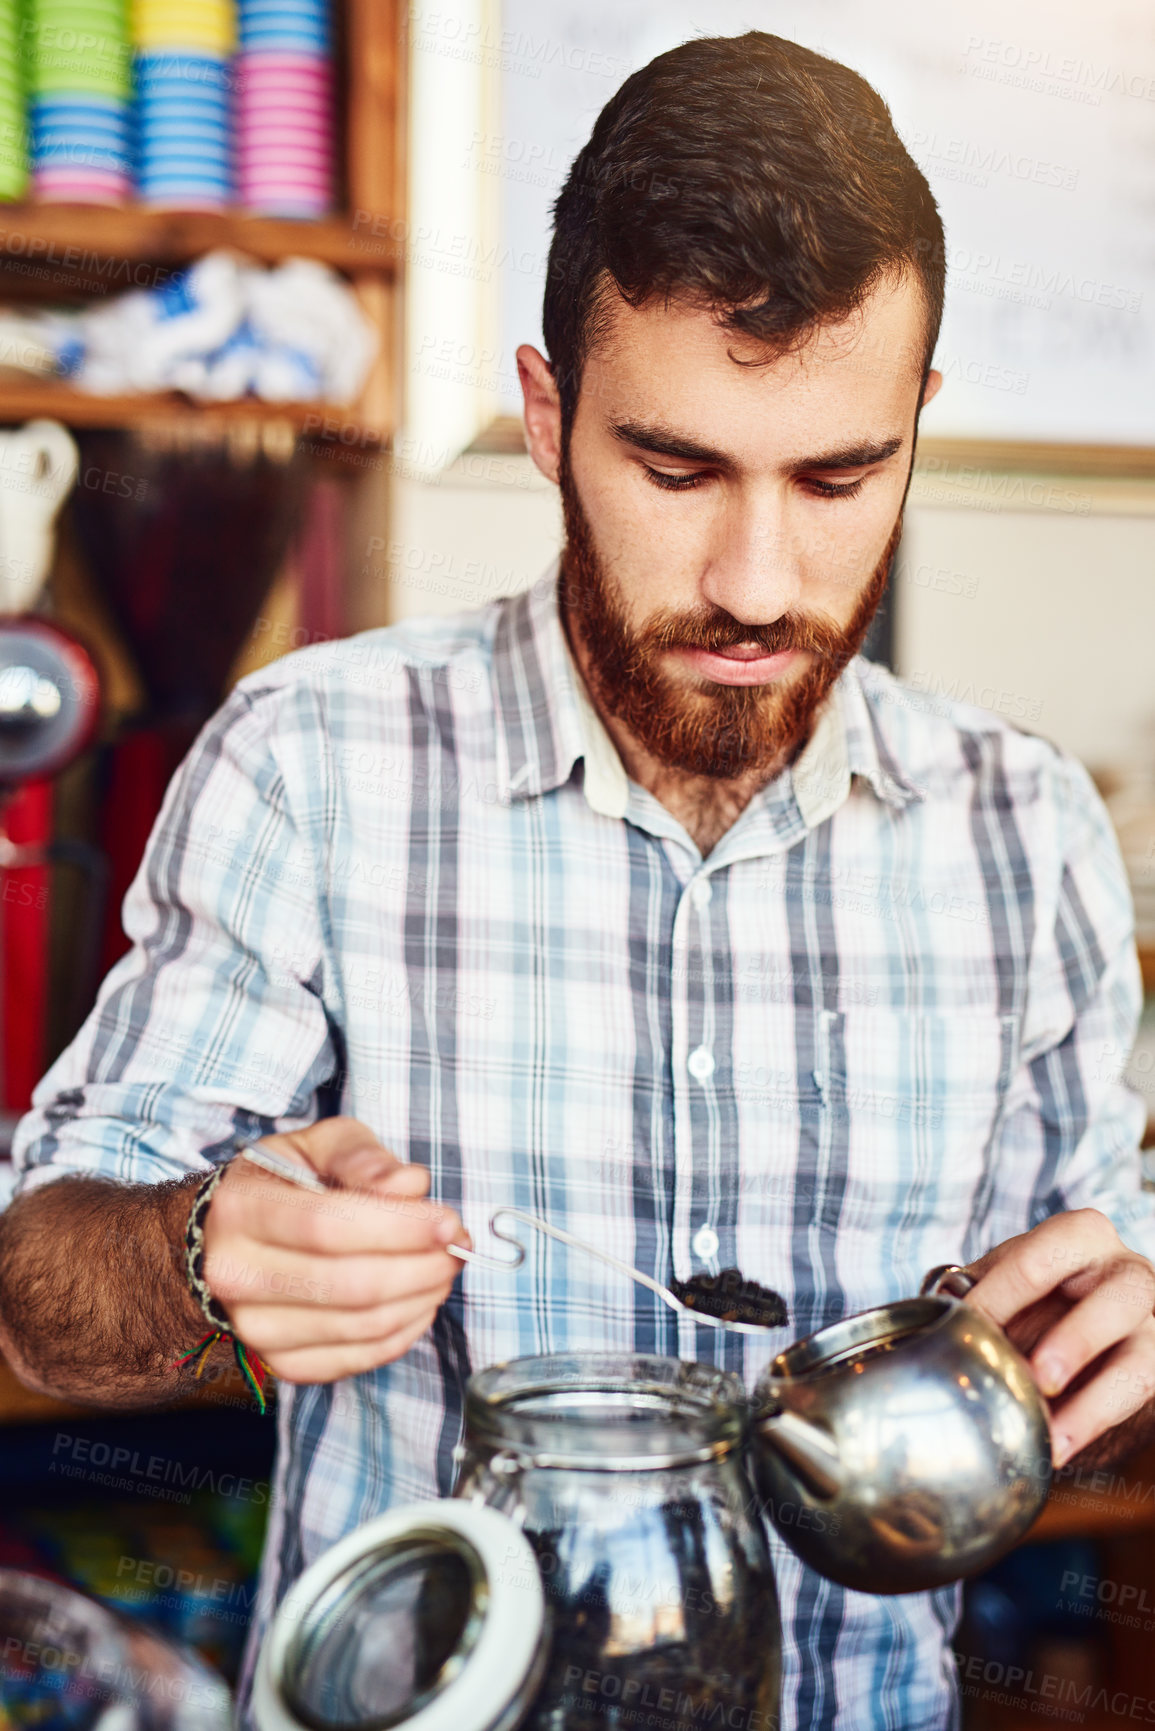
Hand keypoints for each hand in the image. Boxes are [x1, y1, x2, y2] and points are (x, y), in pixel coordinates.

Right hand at [200, 1116, 470, 1382]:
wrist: (222, 1239)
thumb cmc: (280, 1184)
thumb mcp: (315, 1145)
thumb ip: (362, 1157)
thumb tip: (410, 1185)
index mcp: (242, 1210)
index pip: (328, 1226)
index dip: (398, 1228)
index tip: (448, 1222)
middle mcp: (236, 1275)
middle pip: (350, 1284)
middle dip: (421, 1267)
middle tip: (457, 1247)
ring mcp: (253, 1327)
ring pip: (359, 1326)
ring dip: (420, 1299)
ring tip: (443, 1269)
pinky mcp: (278, 1363)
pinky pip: (355, 1359)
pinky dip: (402, 1333)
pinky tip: (419, 1302)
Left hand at [965, 1209, 1154, 1466]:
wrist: (1086, 1314)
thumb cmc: (1039, 1288)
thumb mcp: (1008, 1274)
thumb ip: (978, 1288)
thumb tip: (938, 1315)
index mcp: (1082, 1236)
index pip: (1042, 1258)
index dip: (1002, 1295)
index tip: (966, 1330)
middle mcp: (1128, 1271)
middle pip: (1118, 1295)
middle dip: (1078, 1338)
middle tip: (1038, 1376)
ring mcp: (1151, 1320)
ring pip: (1140, 1355)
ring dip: (1095, 1397)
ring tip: (1053, 1430)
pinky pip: (1140, 1394)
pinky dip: (1095, 1423)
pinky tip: (1059, 1447)